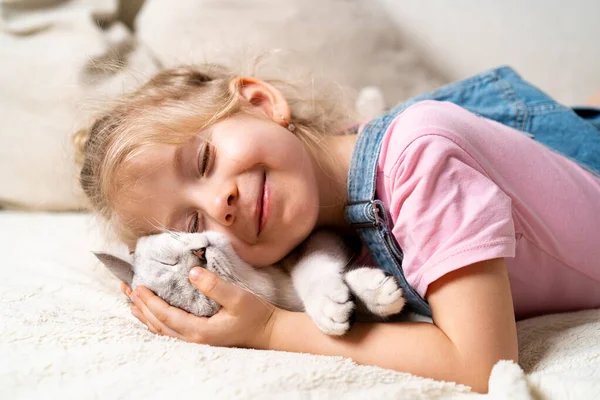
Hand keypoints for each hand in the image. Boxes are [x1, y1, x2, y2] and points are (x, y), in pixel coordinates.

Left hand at [121, 267, 279, 348]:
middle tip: (126, 289)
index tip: (136, 286)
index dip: (149, 301)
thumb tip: (191, 272)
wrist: (269, 333)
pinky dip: (157, 322)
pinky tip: (153, 316)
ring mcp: (196, 342)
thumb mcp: (238, 297)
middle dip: (140, 307)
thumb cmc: (255, 315)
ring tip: (131, 303)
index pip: (165, 315)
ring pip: (162, 330)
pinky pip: (171, 332)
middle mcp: (193, 340)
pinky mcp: (200, 338)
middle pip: (158, 324)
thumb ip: (214, 285)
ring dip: (145, 315)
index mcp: (199, 330)